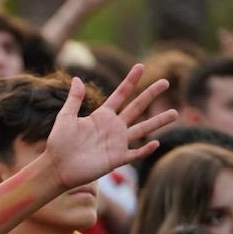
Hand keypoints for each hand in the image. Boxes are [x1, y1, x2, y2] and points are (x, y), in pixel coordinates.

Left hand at [42, 65, 176, 191]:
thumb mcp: (65, 117)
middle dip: (151, 94)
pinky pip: (135, 154)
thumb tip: (77, 78)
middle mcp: (113, 127)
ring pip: (143, 129)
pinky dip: (145, 150)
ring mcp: (117, 143)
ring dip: (159, 121)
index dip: (130, 80)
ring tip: (175, 113)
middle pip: (137, 107)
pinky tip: (156, 143)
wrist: (57, 167)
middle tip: (166, 81)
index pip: (121, 94)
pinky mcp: (116, 159)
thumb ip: (74, 99)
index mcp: (102, 116)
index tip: (141, 65)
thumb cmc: (58, 143)